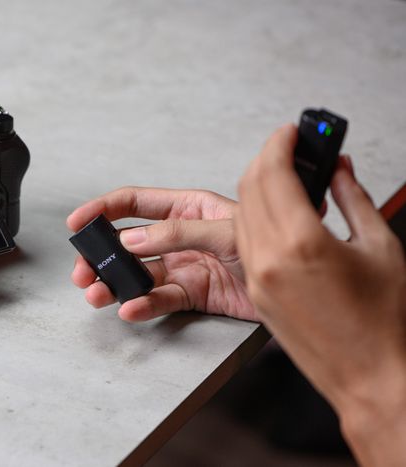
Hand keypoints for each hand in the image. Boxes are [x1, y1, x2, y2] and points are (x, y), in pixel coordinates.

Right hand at [67, 187, 259, 321]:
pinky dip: (143, 306)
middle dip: (101, 256)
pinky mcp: (192, 294)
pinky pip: (161, 300)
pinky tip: (130, 308)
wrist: (306, 281)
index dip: (102, 209)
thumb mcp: (226, 229)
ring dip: (114, 284)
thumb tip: (132, 240)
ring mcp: (183, 266)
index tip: (77, 221)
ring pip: (138, 275)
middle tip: (82, 271)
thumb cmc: (276, 239)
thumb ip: (178, 232)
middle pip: (127, 244)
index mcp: (186, 207)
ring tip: (97, 294)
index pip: (134, 203)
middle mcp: (179, 237)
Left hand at [235, 124, 405, 465]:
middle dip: (265, 160)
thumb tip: (337, 167)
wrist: (373, 378)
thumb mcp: (380, 247)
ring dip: (256, 187)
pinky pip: (245, 243)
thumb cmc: (387, 322)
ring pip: (240, 214)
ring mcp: (256, 279)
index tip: (290, 131)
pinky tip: (277, 213)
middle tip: (287, 148)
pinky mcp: (255, 294)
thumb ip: (353, 198)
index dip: (280, 144)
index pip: (274, 174)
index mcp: (301, 243)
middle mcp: (268, 259)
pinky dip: (255, 218)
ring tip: (283, 176)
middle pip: (249, 189)